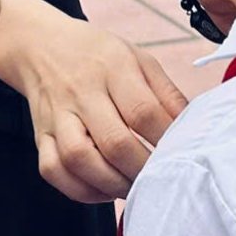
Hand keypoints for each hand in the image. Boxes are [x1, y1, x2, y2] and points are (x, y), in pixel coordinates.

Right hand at [0, 3, 185, 202]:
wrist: (41, 46)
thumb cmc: (99, 56)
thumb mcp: (139, 59)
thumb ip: (168, 94)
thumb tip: (195, 131)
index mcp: (113, 67)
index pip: (144, 111)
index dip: (167, 140)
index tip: (185, 155)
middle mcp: (81, 92)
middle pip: (114, 142)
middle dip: (144, 170)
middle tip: (163, 180)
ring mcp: (56, 116)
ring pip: (79, 160)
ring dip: (113, 184)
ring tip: (134, 188)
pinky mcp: (40, 135)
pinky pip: (53, 170)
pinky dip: (80, 189)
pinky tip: (103, 189)